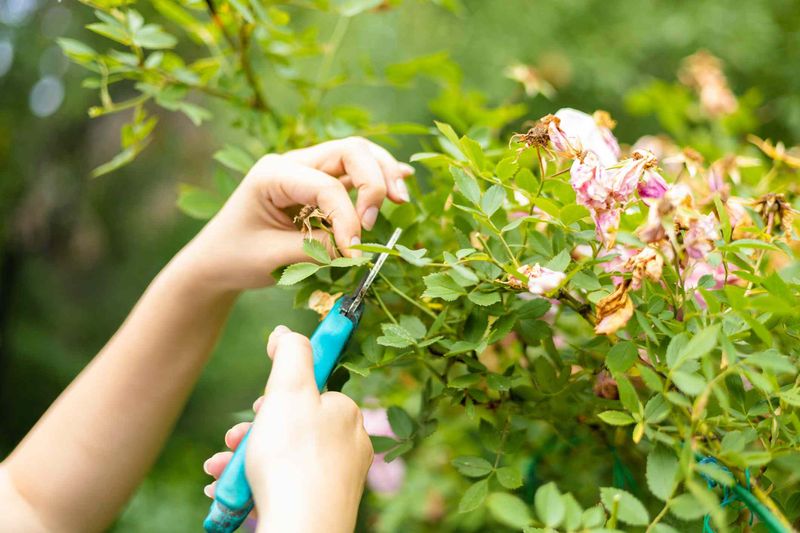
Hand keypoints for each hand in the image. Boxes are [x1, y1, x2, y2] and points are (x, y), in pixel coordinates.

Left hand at [179, 138, 412, 291]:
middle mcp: (292, 163)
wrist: (215, 262)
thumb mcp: (273, 257)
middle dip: (374, 180)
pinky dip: (377, 177)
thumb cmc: (235, 258)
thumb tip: (356, 247)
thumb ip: (316, 249)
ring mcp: (306, 170)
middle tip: (379, 217)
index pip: (326, 186)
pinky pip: (353, 171)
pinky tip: (400, 182)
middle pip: (349, 151)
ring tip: (401, 198)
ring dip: (382, 174)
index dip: (347, 219)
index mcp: (272, 174)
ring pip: (356, 154)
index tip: (355, 252)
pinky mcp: (317, 184)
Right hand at [202, 326, 372, 532]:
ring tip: (220, 467)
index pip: (309, 390)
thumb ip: (290, 354)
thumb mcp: (289, 390)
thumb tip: (286, 333)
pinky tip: (228, 489)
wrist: (300, 530)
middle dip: (253, 429)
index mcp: (346, 414)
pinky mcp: (320, 505)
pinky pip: (283, 485)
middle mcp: (348, 446)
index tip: (260, 406)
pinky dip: (252, 484)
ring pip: (282, 456)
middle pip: (292, 424)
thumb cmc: (293, 459)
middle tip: (235, 438)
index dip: (277, 395)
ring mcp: (335, 479)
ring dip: (243, 457)